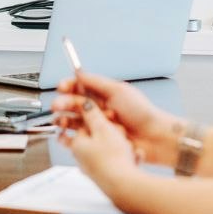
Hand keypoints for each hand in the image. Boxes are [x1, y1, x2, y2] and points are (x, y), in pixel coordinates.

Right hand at [51, 69, 175, 162]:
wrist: (154, 137)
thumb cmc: (142, 113)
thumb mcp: (119, 91)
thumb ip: (97, 82)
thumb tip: (79, 72)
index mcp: (104, 94)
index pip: (81, 87)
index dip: (69, 86)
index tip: (62, 87)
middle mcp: (100, 109)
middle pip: (75, 104)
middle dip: (64, 103)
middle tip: (58, 105)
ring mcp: (99, 125)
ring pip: (75, 120)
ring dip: (65, 119)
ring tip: (60, 121)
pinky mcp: (100, 141)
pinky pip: (80, 138)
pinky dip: (70, 136)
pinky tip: (64, 135)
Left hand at [62, 103, 139, 186]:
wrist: (125, 186)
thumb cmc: (113, 159)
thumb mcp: (103, 129)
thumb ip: (93, 115)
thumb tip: (84, 105)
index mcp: (77, 145)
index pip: (83, 125)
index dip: (99, 119)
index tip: (110, 118)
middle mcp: (83, 159)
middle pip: (98, 138)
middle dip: (113, 134)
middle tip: (121, 135)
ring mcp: (94, 170)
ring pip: (111, 150)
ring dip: (123, 146)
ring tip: (130, 149)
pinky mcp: (107, 178)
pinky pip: (118, 162)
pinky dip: (127, 158)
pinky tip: (135, 158)